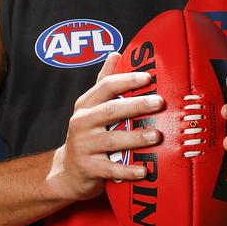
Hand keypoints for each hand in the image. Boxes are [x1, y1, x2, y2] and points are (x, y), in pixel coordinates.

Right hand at [49, 52, 163, 201]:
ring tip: (157, 136)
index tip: (147, 77)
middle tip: (159, 103)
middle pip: (111, 110)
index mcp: (85, 105)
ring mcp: (84, 146)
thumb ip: (104, 82)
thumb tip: (116, 53)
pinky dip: (128, 170)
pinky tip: (144, 170)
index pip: (106, 86)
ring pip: (112, 140)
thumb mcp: (90, 107)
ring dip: (136, 138)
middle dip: (136, 105)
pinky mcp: (88, 168)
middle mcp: (82, 123)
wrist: (67, 172)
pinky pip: (111, 169)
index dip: (127, 80)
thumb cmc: (87, 135)